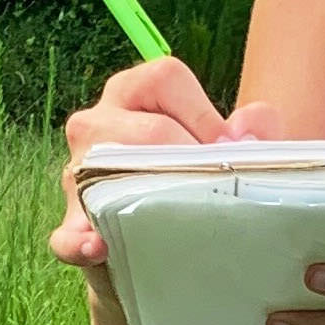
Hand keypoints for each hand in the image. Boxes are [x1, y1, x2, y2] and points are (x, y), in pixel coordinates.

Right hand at [50, 59, 281, 268]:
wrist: (172, 245)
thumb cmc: (201, 178)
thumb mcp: (234, 147)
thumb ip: (258, 127)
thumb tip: (245, 134)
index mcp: (135, 91)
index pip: (166, 78)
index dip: (205, 114)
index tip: (228, 151)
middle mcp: (98, 123)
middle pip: (145, 129)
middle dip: (189, 160)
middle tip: (215, 191)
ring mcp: (78, 175)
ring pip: (103, 172)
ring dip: (143, 197)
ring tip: (171, 218)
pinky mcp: (72, 227)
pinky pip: (67, 234)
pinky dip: (79, 242)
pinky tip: (97, 246)